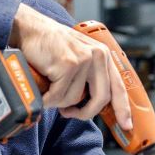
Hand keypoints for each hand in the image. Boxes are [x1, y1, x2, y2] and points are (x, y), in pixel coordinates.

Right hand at [9, 3, 131, 130]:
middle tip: (70, 114)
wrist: (29, 29)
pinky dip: (47, 99)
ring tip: (49, 91)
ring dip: (59, 102)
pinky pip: (59, 96)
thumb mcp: (76, 56)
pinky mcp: (68, 65)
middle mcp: (97, 56)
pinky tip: (42, 91)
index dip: (123, 109)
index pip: (118, 86)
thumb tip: (88, 103)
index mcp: (103, 55)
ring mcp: (83, 60)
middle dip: (84, 113)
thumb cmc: (49, 45)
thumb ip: (87, 75)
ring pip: (75, 99)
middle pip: (100, 99)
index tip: (125, 125)